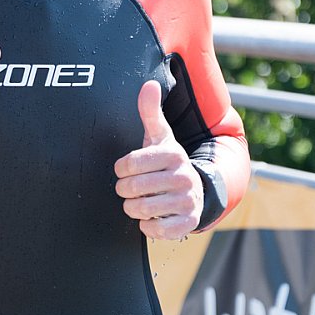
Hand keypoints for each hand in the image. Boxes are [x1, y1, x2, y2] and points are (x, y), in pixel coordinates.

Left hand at [114, 80, 203, 239]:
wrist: (194, 190)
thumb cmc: (167, 162)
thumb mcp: (159, 137)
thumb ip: (150, 112)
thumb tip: (149, 84)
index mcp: (174, 154)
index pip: (130, 163)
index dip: (121, 169)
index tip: (125, 169)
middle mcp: (184, 176)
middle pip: (133, 188)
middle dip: (125, 190)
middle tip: (130, 188)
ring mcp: (188, 201)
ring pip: (142, 209)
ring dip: (134, 208)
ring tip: (140, 201)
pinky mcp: (188, 223)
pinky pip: (156, 230)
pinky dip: (147, 226)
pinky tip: (152, 217)